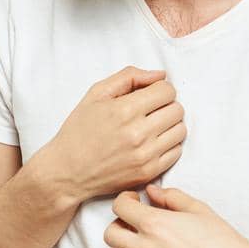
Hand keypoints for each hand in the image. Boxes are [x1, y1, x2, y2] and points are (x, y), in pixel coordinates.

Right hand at [48, 65, 185, 200]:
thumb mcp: (96, 94)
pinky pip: (177, 152)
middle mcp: (138, 133)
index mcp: (124, 110)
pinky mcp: (149, 172)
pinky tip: (152, 142)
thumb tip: (160, 75)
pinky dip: (169, 144)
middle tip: (151, 110)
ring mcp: (145, 155)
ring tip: (153, 125)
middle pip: (177, 109)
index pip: (167, 91)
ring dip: (170, 125)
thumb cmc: (79, 130)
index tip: (150, 95)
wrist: (67, 171)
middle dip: (166, 105)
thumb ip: (129, 77)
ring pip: (180, 130)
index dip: (159, 89)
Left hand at [104, 184, 248, 247]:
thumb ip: (171, 197)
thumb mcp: (198, 209)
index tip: (134, 201)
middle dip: (119, 224)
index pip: (119, 207)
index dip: (125, 200)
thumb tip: (151, 192)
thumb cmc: (220, 241)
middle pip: (110, 234)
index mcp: (155, 224)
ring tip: (136, 246)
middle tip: (134, 223)